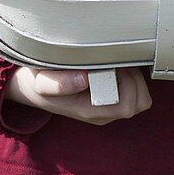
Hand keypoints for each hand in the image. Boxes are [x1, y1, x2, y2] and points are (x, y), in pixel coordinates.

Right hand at [5, 66, 151, 124]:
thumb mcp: (41, 82)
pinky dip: (132, 76)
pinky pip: (135, 91)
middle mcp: (104, 113)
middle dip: (134, 78)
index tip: (110, 64)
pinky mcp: (111, 98)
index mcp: (91, 111)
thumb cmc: (39, 83)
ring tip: (114, 62)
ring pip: (141, 97)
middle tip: (116, 61)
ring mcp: (109, 107)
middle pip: (140, 102)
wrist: (33, 89)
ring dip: (134, 76)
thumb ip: (59, 83)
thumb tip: (85, 78)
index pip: (128, 105)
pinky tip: (115, 65)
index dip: (127, 81)